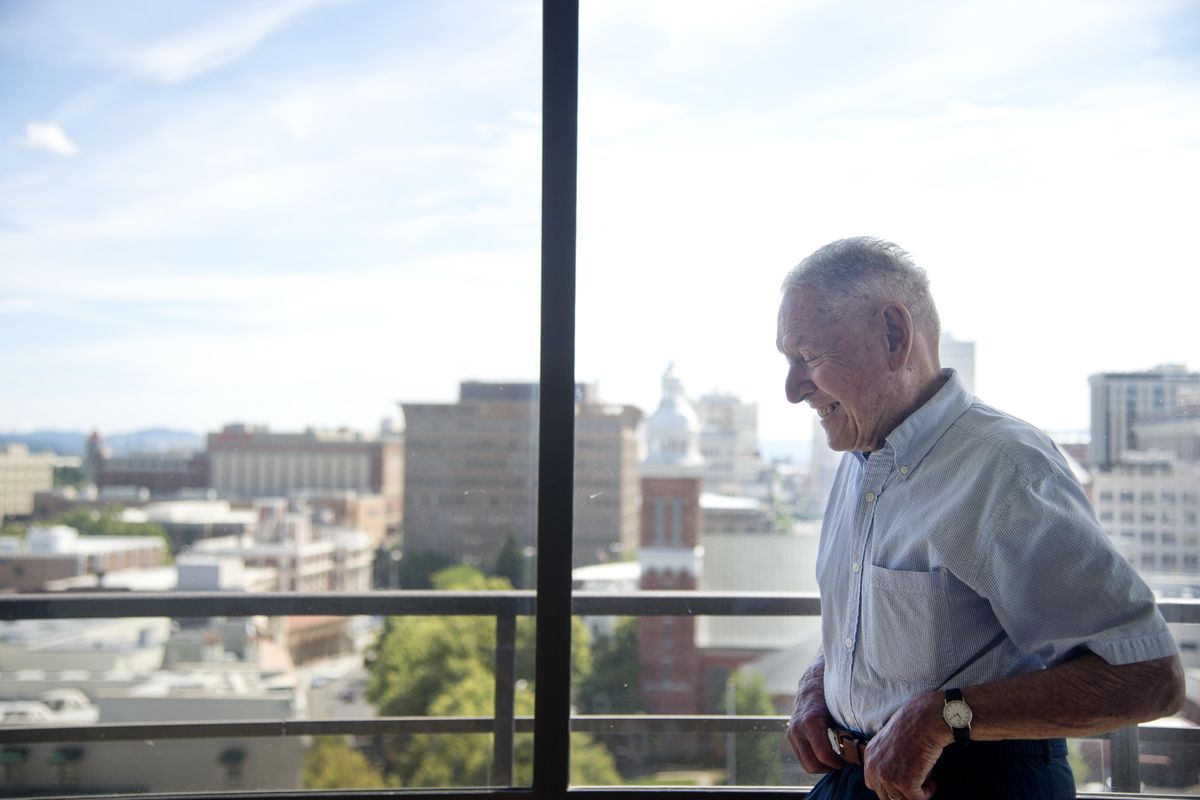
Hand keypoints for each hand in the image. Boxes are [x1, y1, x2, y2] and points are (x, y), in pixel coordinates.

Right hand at [786, 658, 843, 773]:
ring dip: (821, 765)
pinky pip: (802, 755)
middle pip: (811, 765)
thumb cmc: (831, 693)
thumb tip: (863, 749)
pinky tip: (828, 752)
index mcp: (810, 722)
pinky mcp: (791, 734)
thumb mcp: (841, 709)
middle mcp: (797, 729)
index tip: (849, 762)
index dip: (838, 764)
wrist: (814, 678)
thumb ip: (848, 729)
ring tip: (837, 759)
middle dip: (829, 768)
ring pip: (805, 763)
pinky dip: (815, 758)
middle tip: (843, 764)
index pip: (823, 755)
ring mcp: (792, 732)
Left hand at [862, 691, 947, 799]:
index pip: (874, 783)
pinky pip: (917, 799)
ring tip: (929, 779)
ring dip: (916, 792)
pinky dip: (928, 792)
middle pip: (885, 795)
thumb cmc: (914, 724)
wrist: (926, 719)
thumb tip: (898, 772)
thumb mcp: (891, 739)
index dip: (892, 785)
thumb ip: (887, 757)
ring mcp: (888, 777)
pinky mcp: (905, 783)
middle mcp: (874, 768)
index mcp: (870, 756)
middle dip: (903, 792)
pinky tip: (934, 781)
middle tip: (919, 782)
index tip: (908, 780)